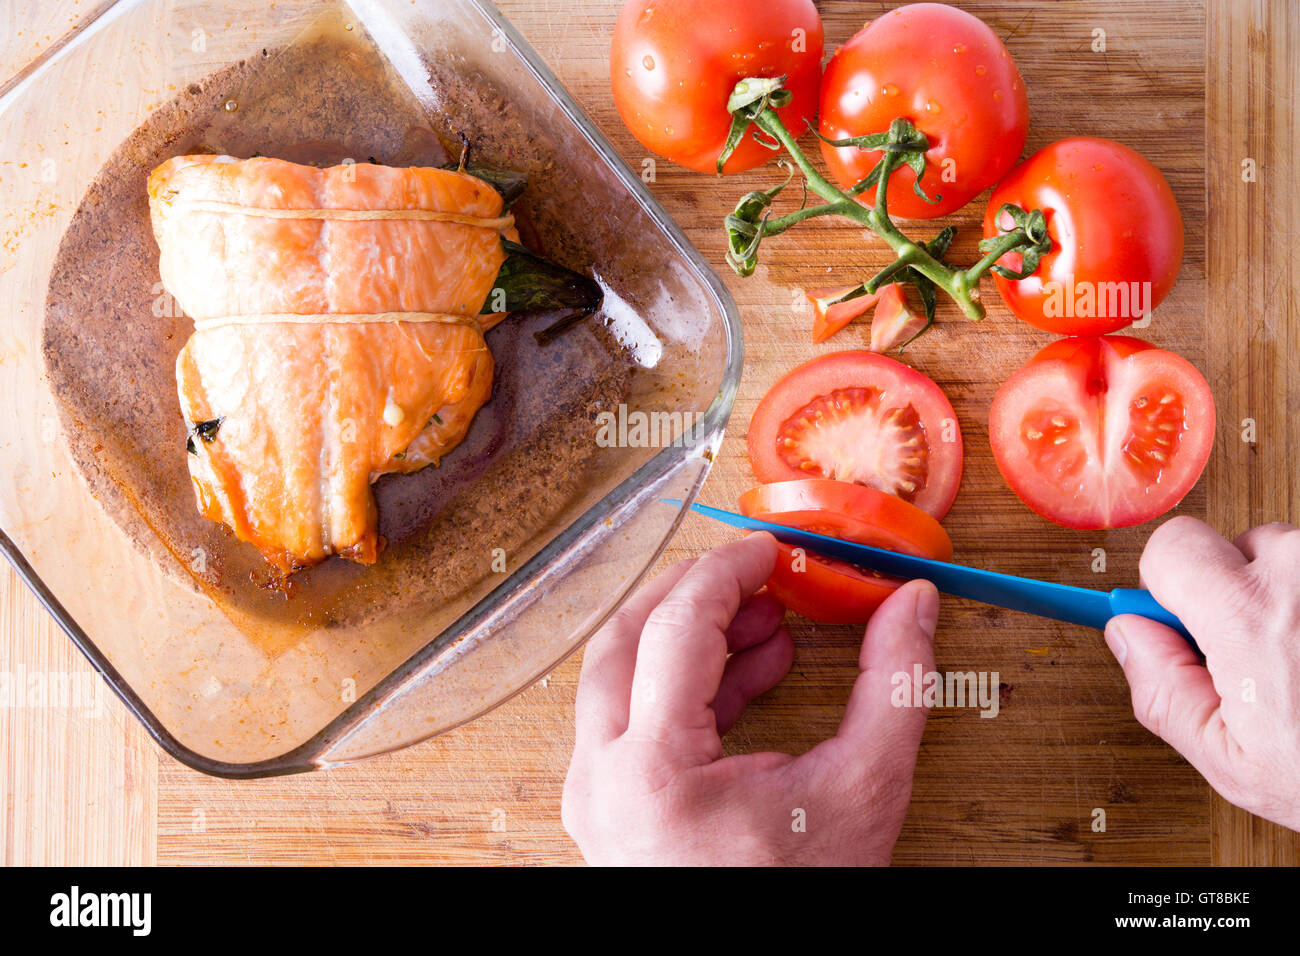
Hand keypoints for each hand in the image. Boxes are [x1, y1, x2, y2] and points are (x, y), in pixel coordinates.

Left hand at [562, 532, 939, 864]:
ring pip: (619, 675)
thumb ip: (894, 690)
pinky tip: (753, 671)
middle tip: (760, 574)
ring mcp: (597, 795)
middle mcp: (604, 778)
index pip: (675, 627)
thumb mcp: (862, 795)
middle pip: (627, 637)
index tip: (772, 549)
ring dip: (689, 635)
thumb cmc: (799, 902)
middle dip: (697, 593)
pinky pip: (632, 719)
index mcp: (654, 771)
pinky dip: (685, 684)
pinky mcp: (609, 806)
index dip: (728, 571)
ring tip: (767, 623)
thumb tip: (913, 605)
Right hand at [1105, 516, 1299, 830]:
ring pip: (1296, 558)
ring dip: (1296, 598)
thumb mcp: (1234, 762)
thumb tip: (1128, 636)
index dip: (1166, 585)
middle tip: (1263, 658)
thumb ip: (1163, 691)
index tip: (1169, 608)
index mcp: (1251, 616)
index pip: (1173, 546)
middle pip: (1239, 548)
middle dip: (1238, 594)